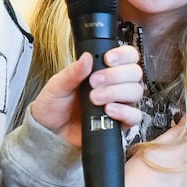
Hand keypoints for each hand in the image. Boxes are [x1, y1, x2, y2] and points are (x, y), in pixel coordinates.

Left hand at [28, 45, 144, 148]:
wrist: (50, 130)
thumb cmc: (54, 104)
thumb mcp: (57, 85)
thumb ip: (72, 72)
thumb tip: (86, 58)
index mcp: (103, 69)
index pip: (127, 55)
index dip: (123, 55)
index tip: (107, 59)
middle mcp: (115, 84)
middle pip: (135, 72)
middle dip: (116, 75)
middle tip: (94, 82)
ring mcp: (120, 102)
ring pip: (136, 91)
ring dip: (117, 92)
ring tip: (95, 98)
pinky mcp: (120, 122)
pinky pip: (134, 116)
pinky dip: (124, 112)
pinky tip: (108, 110)